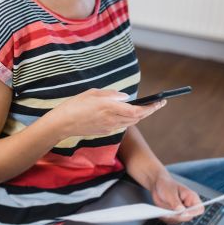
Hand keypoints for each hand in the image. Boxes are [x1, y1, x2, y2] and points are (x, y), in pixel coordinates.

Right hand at [44, 89, 164, 138]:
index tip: (161, 102)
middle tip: (158, 103)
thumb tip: (126, 97)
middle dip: (149, 111)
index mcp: (110, 107)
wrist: (63, 124)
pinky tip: (129, 113)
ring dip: (140, 115)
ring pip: (131, 122)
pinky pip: (122, 125)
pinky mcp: (105, 132)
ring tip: (147, 107)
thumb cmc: (75, 105)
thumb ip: (112, 95)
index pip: (138, 110)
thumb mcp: (93, 93)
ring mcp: (109, 127)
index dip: (151, 107)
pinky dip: (129, 119)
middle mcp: (113, 119)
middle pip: (137, 117)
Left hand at [150, 171, 204, 224]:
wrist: (157, 185)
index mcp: (191, 198)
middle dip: (178, 216)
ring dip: (171, 217)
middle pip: (188, 217)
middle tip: (169, 213)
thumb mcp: (170, 192)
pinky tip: (161, 212)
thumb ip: (176, 202)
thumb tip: (181, 211)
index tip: (184, 213)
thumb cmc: (166, 185)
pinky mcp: (173, 215)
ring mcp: (180, 211)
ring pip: (179, 220)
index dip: (193, 213)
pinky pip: (171, 221)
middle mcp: (187, 206)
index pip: (199, 209)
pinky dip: (166, 218)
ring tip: (163, 211)